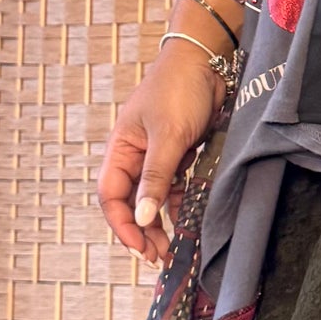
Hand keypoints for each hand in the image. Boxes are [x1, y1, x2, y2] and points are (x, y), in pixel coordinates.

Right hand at [97, 43, 225, 267]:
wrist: (208, 62)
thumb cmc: (179, 89)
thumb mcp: (168, 135)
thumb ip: (156, 177)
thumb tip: (143, 217)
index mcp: (121, 150)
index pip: (112, 196)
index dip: (122, 224)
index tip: (140, 247)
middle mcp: (135, 156)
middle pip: (131, 203)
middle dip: (142, 231)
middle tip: (158, 257)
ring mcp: (158, 157)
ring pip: (154, 199)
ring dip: (161, 224)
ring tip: (172, 249)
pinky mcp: (181, 156)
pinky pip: (176, 188)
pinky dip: (181, 206)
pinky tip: (188, 224)